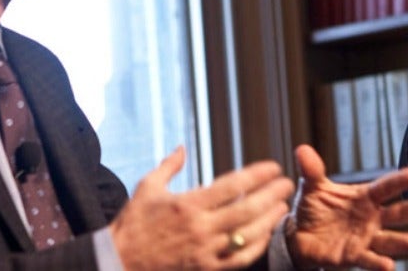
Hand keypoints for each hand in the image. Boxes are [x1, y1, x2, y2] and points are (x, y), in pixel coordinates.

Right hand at [110, 146, 294, 269]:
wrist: (120, 261)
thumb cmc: (132, 223)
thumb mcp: (147, 187)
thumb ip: (169, 166)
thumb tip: (182, 148)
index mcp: (187, 204)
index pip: (231, 186)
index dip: (256, 175)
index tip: (273, 167)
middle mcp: (200, 227)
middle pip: (247, 210)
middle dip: (271, 195)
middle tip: (287, 184)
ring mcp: (205, 250)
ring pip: (248, 235)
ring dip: (269, 220)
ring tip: (282, 207)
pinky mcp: (206, 268)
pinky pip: (239, 259)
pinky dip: (256, 246)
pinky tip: (265, 234)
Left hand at [286, 144, 407, 270]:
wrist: (300, 234)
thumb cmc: (314, 207)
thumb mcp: (312, 187)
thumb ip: (312, 171)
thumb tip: (303, 150)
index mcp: (363, 197)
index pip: (385, 187)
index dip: (400, 181)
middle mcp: (370, 218)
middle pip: (396, 213)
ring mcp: (365, 238)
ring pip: (388, 240)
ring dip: (402, 242)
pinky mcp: (354, 256)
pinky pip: (368, 260)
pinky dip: (378, 263)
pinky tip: (387, 265)